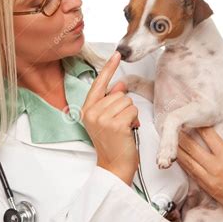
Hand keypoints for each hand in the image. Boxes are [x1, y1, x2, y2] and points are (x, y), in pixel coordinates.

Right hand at [81, 51, 139, 184]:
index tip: (117, 54)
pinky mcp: (116, 124)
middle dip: (125, 106)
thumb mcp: (106, 120)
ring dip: (131, 114)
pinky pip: (133, 110)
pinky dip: (135, 120)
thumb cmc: (112, 144)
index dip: (109, 68)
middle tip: (120, 123)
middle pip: (119, 93)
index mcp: (87, 109)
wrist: (113, 167)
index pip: (99, 83)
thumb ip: (111, 101)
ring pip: (127, 101)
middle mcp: (92, 112)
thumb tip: (120, 85)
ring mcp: (103, 118)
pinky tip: (128, 131)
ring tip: (124, 128)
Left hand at [176, 123, 222, 221]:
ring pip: (188, 161)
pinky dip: (183, 164)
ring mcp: (210, 178)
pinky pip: (191, 173)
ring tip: (169, 139)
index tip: (191, 117)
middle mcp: (217, 166)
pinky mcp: (207, 188)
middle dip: (182, 136)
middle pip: (193, 148)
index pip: (209, 136)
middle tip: (173, 126)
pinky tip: (176, 157)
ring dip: (178, 150)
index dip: (199, 126)